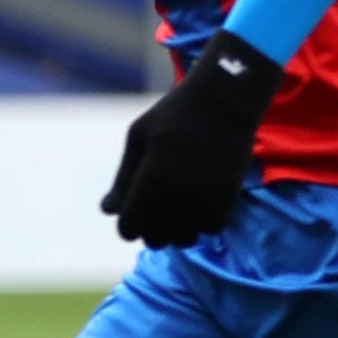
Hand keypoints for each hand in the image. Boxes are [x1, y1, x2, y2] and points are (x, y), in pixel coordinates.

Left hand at [102, 33, 281, 246]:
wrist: (225, 98)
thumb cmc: (174, 113)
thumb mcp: (138, 137)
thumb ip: (123, 178)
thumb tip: (108, 212)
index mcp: (151, 179)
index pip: (129, 228)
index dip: (126, 223)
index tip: (131, 210)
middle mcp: (179, 195)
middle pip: (155, 239)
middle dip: (149, 228)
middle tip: (153, 207)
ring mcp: (206, 199)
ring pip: (184, 239)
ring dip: (176, 229)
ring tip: (175, 207)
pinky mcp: (229, 198)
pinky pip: (210, 229)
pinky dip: (202, 222)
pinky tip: (197, 202)